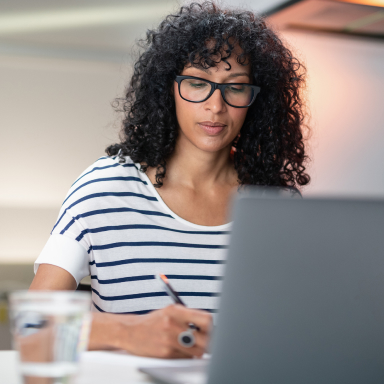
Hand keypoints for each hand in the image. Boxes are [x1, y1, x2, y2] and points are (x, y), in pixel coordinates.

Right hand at [89, 304, 211, 357]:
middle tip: (204, 341)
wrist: (130, 331)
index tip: (209, 330)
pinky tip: (176, 349)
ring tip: (189, 345)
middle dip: (207, 341)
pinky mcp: (165, 353)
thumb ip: (188, 315)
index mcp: (176, 310)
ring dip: (196, 350)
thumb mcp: (170, 311)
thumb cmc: (153, 321)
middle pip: (205, 338)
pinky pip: (184, 357)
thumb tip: (208, 325)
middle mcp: (173, 324)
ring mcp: (169, 339)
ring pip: (196, 351)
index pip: (205, 319)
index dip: (210, 327)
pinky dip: (184, 355)